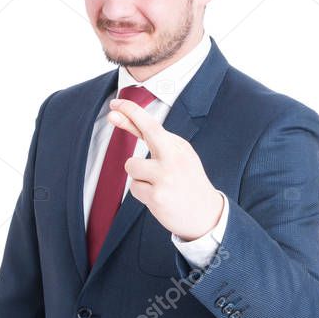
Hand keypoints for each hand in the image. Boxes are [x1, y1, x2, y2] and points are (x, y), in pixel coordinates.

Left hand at [107, 97, 223, 240]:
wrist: (206, 215)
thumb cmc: (187, 183)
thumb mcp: (179, 158)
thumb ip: (156, 143)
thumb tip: (127, 123)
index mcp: (180, 148)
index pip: (155, 125)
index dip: (133, 112)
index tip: (116, 102)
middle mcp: (175, 158)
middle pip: (148, 130)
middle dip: (128, 118)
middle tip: (112, 113)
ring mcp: (166, 177)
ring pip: (132, 166)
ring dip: (138, 175)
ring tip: (156, 185)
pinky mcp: (157, 196)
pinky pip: (134, 187)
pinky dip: (142, 192)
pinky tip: (158, 197)